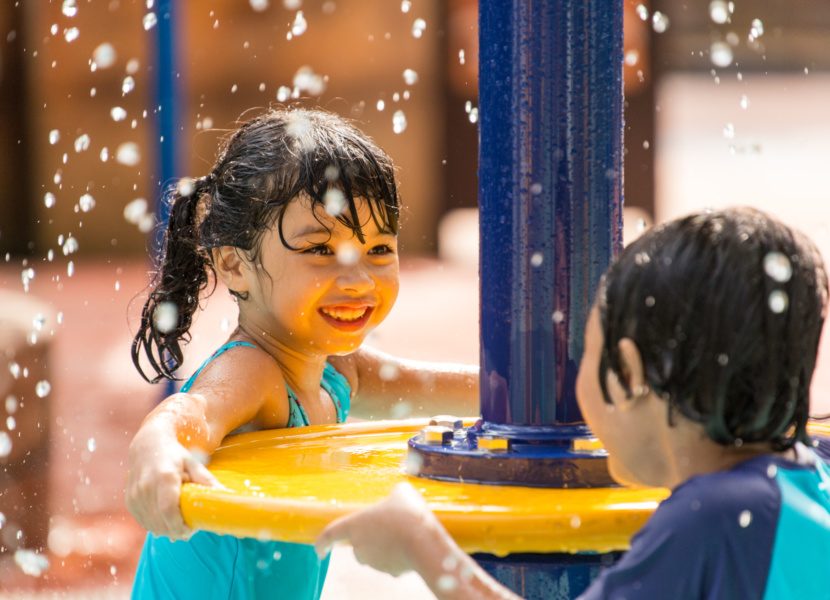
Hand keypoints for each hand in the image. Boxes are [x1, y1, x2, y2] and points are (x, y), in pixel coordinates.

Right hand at [125, 425, 222, 539]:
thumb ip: (207, 481)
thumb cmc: (175, 454)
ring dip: (166, 531)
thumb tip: (225, 495)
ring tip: (179, 527)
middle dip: (176, 531)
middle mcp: (146, 486)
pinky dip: (155, 526)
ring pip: (151, 524)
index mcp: (164, 477)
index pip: (169, 510)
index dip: (180, 525)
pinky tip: (166, 523)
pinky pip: (143, 521)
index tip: (192, 529)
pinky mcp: (130, 501)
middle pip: (160, 521)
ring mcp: (135, 494)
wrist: (148, 445)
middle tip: (189, 531)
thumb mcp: (193, 463)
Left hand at [314, 482, 439, 575]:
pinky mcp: (391, 571)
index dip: (322, 542)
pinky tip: (412, 544)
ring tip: (404, 531)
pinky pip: (392, 562)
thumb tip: (398, 496)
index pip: (330, 534)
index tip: (318, 550)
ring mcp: (375, 561)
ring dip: (385, 544)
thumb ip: (393, 494)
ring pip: (376, 553)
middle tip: (386, 523)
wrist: (425, 542)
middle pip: (358, 543)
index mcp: (355, 525)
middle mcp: (360, 546)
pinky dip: (399, 554)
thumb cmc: (408, 513)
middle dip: (369, 536)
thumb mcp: (400, 491)